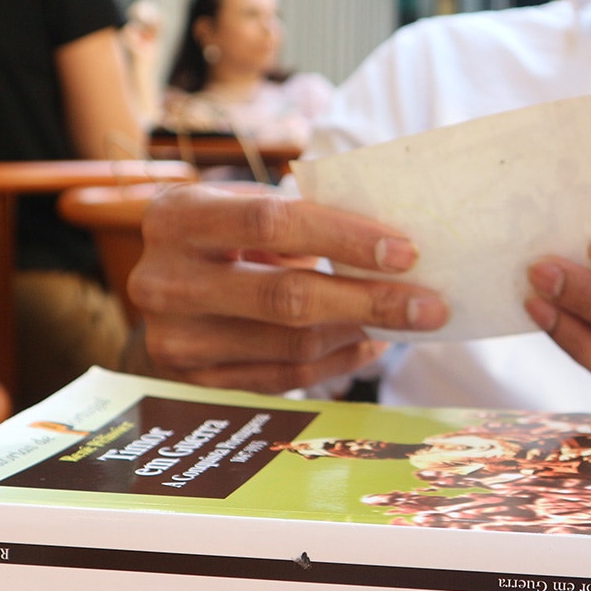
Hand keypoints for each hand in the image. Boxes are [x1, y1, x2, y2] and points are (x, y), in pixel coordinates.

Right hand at [129, 182, 448, 392]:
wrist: (161, 289)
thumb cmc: (221, 234)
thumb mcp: (241, 206)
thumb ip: (300, 216)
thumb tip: (391, 246)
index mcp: (177, 216)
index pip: (271, 223)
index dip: (344, 238)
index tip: (406, 252)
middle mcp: (165, 280)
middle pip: (285, 296)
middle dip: (370, 300)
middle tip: (430, 305)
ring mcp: (175, 340)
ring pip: (291, 345)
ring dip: (360, 332)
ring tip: (405, 319)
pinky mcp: (194, 384)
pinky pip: (283, 378)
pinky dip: (338, 360)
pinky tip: (371, 342)